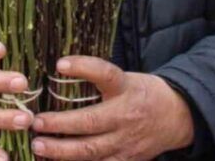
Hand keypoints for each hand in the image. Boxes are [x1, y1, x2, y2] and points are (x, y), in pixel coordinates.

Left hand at [31, 57, 193, 159]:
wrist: (177, 117)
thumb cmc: (142, 94)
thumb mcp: (126, 78)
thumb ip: (98, 80)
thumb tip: (58, 71)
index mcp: (126, 88)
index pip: (105, 74)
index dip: (84, 67)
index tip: (60, 64)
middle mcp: (126, 115)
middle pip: (91, 122)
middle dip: (60, 124)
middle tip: (36, 123)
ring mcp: (127, 142)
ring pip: (92, 150)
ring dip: (62, 150)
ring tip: (39, 146)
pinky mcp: (127, 160)